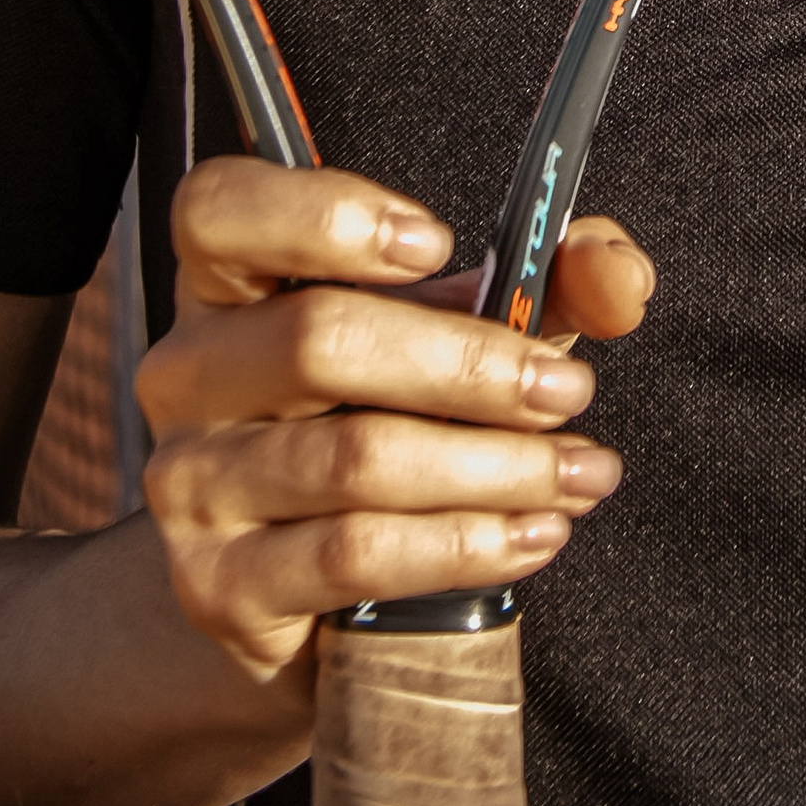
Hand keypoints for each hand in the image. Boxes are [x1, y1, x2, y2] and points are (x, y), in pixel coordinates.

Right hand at [137, 160, 651, 688]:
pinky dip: (464, 543)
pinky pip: (354, 555)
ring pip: (354, 458)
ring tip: (579, 473)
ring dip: (492, 467)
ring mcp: (192, 483)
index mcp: (227, 280)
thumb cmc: (380, 422)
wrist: (301, 595)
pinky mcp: (219, 585)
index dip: (322, 214)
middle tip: (566, 390)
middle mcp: (187, 371)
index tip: (437, 243)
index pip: (220, 209)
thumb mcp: (456, 333)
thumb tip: (618, 275)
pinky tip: (531, 534)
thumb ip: (546, 283)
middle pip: (318, 338)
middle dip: (468, 364)